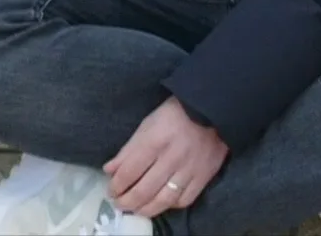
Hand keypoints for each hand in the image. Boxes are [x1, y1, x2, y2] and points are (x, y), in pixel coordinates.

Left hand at [103, 97, 227, 217]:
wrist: (211, 111)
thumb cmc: (173, 115)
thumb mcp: (146, 125)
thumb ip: (128, 150)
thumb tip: (109, 170)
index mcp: (154, 141)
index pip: (129, 172)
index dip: (117, 186)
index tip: (111, 191)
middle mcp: (171, 159)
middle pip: (144, 190)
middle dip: (127, 201)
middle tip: (119, 204)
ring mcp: (189, 170)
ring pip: (164, 200)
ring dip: (145, 209)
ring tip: (135, 210)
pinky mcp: (204, 177)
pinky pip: (184, 200)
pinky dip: (170, 205)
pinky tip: (161, 203)